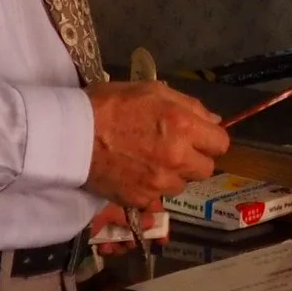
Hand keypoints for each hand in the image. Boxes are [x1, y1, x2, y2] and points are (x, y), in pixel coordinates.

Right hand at [85, 79, 229, 207]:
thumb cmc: (111, 105)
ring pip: (182, 185)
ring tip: (149, 161)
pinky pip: (157, 198)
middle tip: (173, 149)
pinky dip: (150, 189)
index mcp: (183, 126)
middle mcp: (177, 158)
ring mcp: (158, 183)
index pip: (221, 143)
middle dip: (194, 159)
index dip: (210, 139)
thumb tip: (214, 121)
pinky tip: (134, 174)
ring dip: (172, 175)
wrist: (71, 134)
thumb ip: (189, 106)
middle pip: (205, 169)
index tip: (197, 137)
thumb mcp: (152, 91)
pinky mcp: (140, 199)